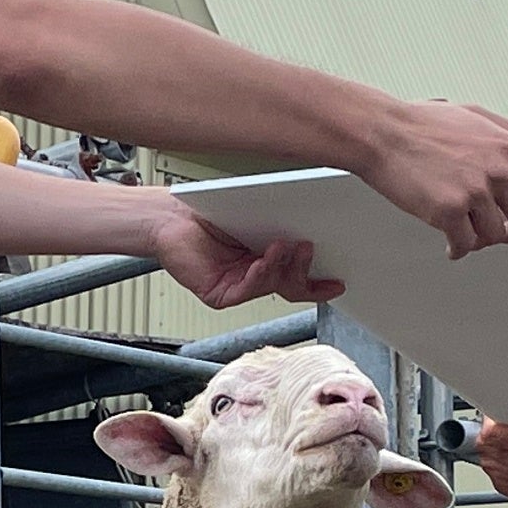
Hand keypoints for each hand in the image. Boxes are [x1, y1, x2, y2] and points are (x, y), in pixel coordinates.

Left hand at [148, 195, 336, 309]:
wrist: (169, 218)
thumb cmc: (208, 212)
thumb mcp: (253, 216)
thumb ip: (279, 224)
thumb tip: (309, 224)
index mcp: (266, 260)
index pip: (298, 278)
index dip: (319, 284)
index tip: (338, 283)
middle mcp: (254, 276)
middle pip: (290, 286)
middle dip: (305, 271)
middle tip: (310, 249)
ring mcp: (238, 287)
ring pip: (271, 285)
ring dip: (281, 266)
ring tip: (285, 246)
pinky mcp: (220, 295)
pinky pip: (246, 289)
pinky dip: (258, 274)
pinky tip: (263, 260)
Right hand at [358, 102, 507, 256]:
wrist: (381, 133)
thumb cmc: (423, 124)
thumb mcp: (478, 117)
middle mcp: (498, 171)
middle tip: (499, 231)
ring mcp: (474, 193)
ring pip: (495, 237)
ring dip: (481, 238)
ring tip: (464, 227)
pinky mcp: (447, 212)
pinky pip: (464, 245)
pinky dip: (457, 249)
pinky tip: (449, 242)